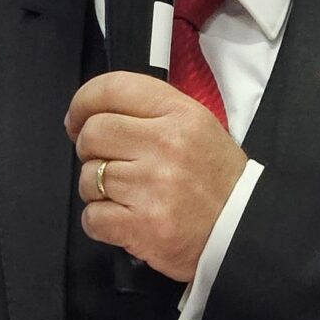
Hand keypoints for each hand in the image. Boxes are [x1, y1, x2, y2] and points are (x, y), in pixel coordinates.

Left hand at [65, 71, 247, 282]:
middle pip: (93, 133)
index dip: (83, 102)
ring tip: (126, 195)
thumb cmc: (217, 181)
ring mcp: (152, 187)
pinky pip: (92, 217)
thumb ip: (151, 112)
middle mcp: (165, 145)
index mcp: (180, 115)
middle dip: (90, 150)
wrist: (242, 231)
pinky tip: (124, 219)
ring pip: (89, 177)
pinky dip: (100, 221)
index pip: (112, 88)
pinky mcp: (141, 226)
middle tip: (107, 162)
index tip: (77, 118)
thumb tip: (93, 114)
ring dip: (98, 189)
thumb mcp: (198, 127)